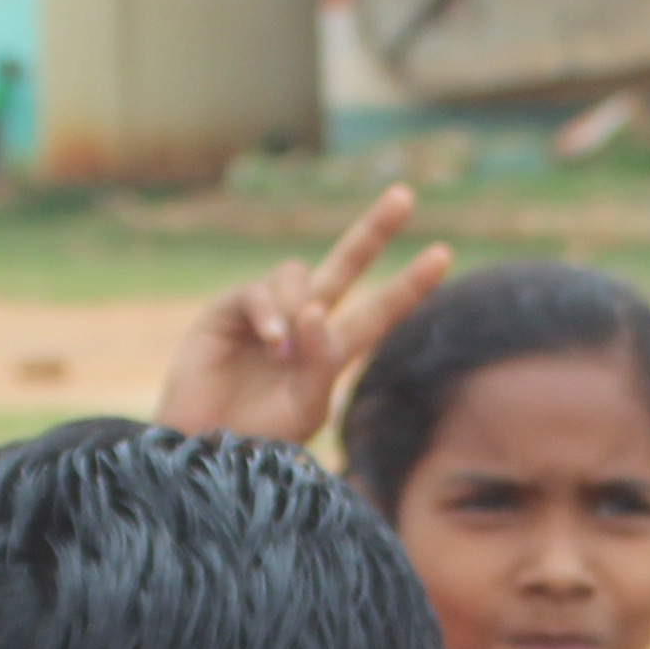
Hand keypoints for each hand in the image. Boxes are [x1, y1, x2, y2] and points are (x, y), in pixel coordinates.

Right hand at [154, 188, 453, 448]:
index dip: (409, 286)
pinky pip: (258, 291)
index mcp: (329, 353)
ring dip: (298, 303)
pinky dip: (269, 312)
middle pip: (345, 266)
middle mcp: (301, 325)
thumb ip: (320, 362)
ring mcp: (265, 314)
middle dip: (374, 231)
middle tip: (405, 196)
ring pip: (298, 274)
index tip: (444, 254)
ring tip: (282, 351)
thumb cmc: (258, 440)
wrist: (205, 452)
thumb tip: (316, 309)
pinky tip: (272, 342)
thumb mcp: (305, 409)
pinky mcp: (227, 311)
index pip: (377, 313)